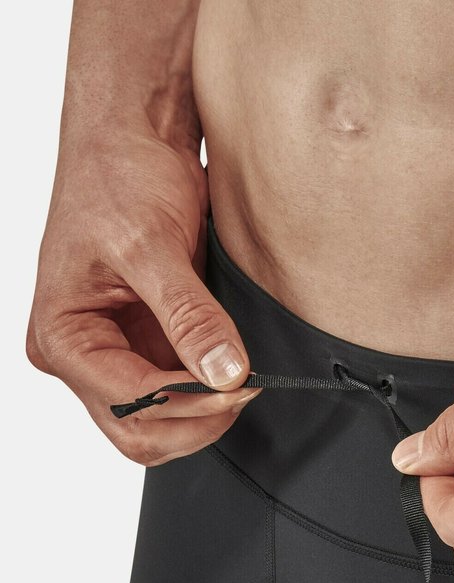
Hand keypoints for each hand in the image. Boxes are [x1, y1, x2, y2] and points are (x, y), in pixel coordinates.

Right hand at [26, 130, 260, 465]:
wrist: (132, 135)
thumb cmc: (118, 173)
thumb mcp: (152, 244)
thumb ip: (189, 316)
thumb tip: (224, 373)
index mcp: (62, 334)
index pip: (126, 402)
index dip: (186, 402)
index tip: (238, 385)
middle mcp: (81, 354)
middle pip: (138, 430)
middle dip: (194, 420)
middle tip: (245, 390)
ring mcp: (114, 353)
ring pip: (160, 422)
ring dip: (204, 412)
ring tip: (243, 379)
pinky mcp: (146, 344)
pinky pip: (178, 391)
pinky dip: (209, 391)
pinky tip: (234, 369)